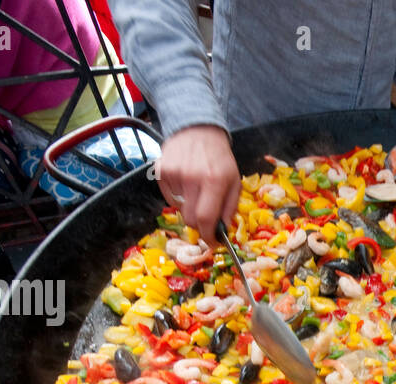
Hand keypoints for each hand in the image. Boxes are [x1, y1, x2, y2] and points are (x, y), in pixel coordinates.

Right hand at [157, 124, 240, 242]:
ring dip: (189, 207)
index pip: (205, 218)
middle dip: (199, 224)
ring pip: (179, 209)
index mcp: (214, 180)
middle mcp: (192, 177)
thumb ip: (230, 208)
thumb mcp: (235, 181)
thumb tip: (222, 232)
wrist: (198, 130)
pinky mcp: (161, 171)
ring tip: (196, 189)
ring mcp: (173, 174)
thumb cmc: (219, 159)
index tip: (212, 241)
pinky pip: (169, 197)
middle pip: (190, 218)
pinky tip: (185, 182)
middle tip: (205, 217)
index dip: (208, 235)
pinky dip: (178, 196)